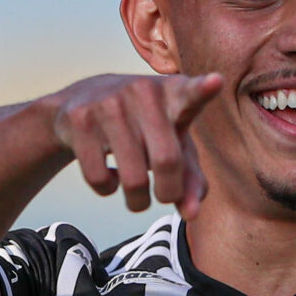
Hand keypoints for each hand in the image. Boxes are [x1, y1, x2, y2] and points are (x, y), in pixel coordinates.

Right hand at [47, 72, 222, 216]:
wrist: (85, 99)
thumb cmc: (146, 127)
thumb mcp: (174, 145)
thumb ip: (191, 179)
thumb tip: (191, 213)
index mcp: (174, 94)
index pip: (191, 93)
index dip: (203, 89)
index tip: (215, 82)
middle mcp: (143, 92)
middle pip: (166, 161)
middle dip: (168, 192)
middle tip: (165, 196)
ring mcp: (109, 103)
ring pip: (133, 179)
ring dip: (138, 201)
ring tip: (137, 194)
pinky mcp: (80, 119)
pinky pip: (100, 179)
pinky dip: (108, 189)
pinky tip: (110, 173)